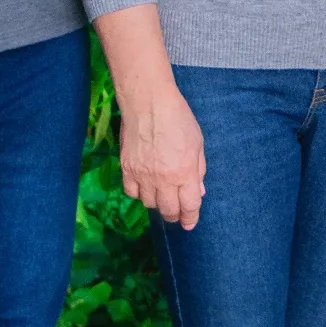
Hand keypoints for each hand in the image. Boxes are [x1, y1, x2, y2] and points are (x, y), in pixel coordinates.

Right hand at [120, 83, 205, 228]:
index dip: (190, 218)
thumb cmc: (178, 118)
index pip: (189, 205)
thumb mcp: (197, 143)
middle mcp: (164, 178)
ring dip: (157, 202)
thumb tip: (199, 191)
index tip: (189, 223)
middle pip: (168, 210)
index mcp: (185, 172)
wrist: (148, 103)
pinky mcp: (126, 168)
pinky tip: (144, 185)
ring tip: (161, 194)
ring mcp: (143, 175)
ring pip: (149, 203)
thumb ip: (199, 169)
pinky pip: (131, 192)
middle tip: (175, 214)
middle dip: (174, 215)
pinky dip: (139, 193)